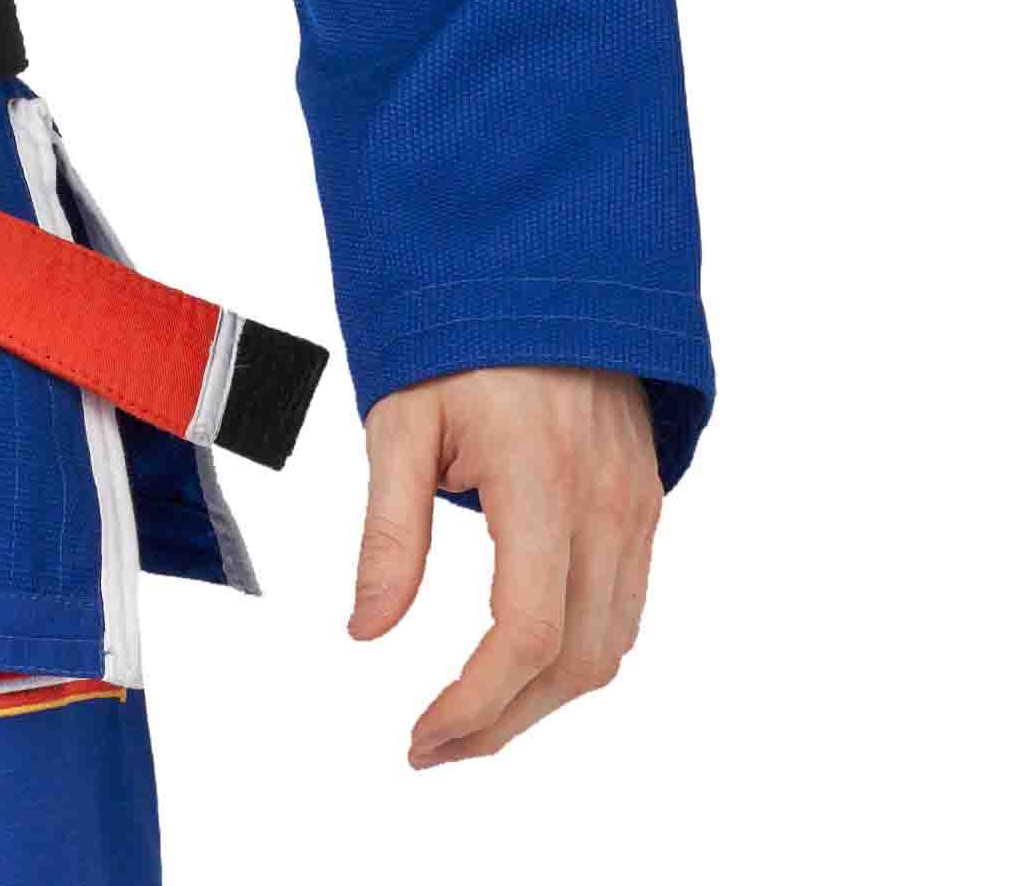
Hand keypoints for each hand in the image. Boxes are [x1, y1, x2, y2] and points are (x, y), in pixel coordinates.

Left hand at [346, 363, 658, 766]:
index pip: (524, 632)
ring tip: (471, 720)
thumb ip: (389, 530)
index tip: (420, 735)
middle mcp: (605, 503)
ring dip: (544, 701)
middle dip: (504, 722)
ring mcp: (636, 505)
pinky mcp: (645, 503)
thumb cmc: (461, 332)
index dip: (475, 702)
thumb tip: (367, 631)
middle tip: (433, 746)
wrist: (545, 266)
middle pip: (575, 661)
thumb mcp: (401, 418)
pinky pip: (626, 607)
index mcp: (541, 479)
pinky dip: (578, 656)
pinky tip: (522, 666)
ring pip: (610, 646)